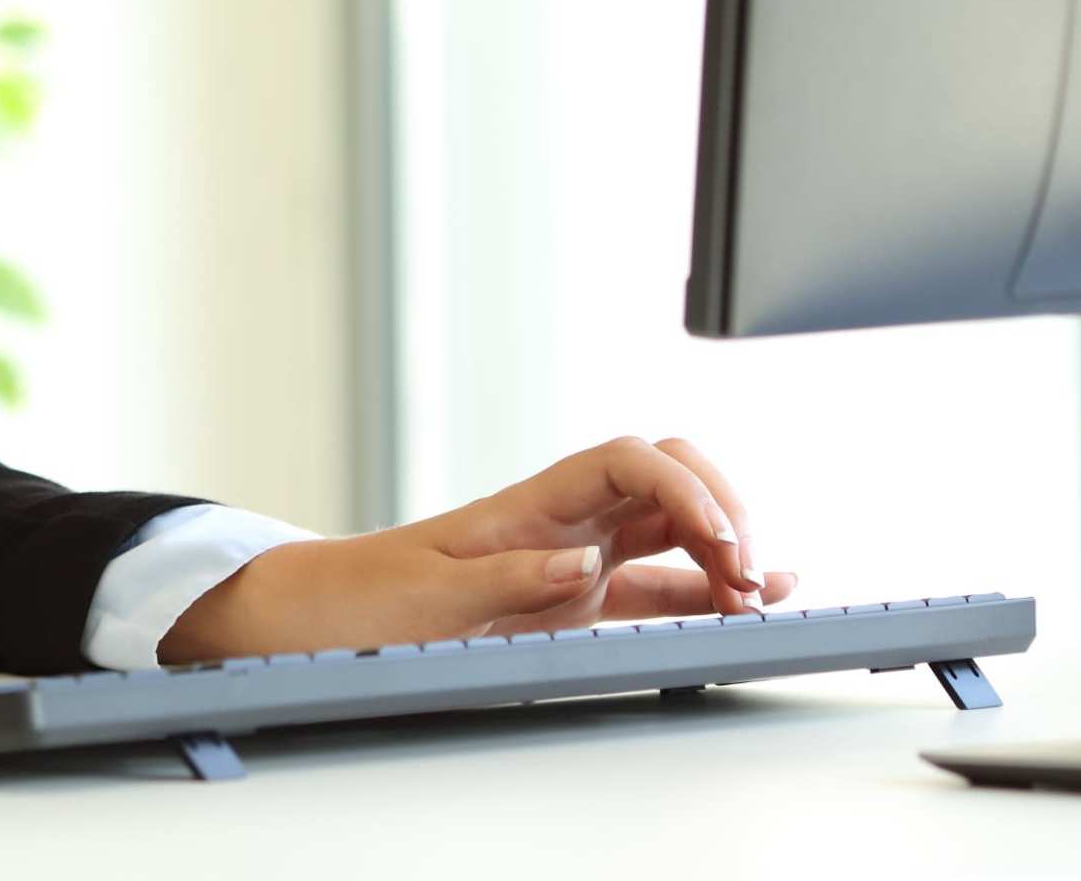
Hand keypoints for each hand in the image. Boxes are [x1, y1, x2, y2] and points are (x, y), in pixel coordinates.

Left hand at [160, 434, 796, 662]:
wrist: (320, 619)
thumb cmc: (362, 598)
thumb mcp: (426, 594)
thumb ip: (505, 580)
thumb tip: (583, 563)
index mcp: (527, 505)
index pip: (628, 462)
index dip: (686, 490)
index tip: (722, 540)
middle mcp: (560, 522)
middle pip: (667, 480)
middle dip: (723, 511)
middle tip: (748, 576)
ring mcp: (573, 558)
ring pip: (673, 529)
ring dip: (726, 552)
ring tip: (761, 597)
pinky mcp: (573, 602)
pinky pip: (656, 585)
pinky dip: (705, 590)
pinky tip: (746, 599)